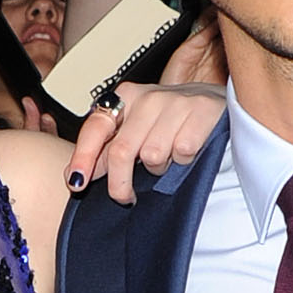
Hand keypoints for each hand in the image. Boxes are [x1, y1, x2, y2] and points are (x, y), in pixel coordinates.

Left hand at [67, 73, 225, 202]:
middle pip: (121, 151)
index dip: (83, 157)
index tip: (76, 183)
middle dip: (120, 183)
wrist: (216, 106)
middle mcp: (148, 96)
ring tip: (167, 158)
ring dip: (159, 168)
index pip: (96, 128)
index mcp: (126, 96)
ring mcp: (175, 102)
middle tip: (125, 197)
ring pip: (153, 156)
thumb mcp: (135, 131)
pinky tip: (187, 152)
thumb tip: (75, 176)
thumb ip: (105, 150)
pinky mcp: (202, 111)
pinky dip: (184, 160)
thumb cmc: (171, 122)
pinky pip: (182, 152)